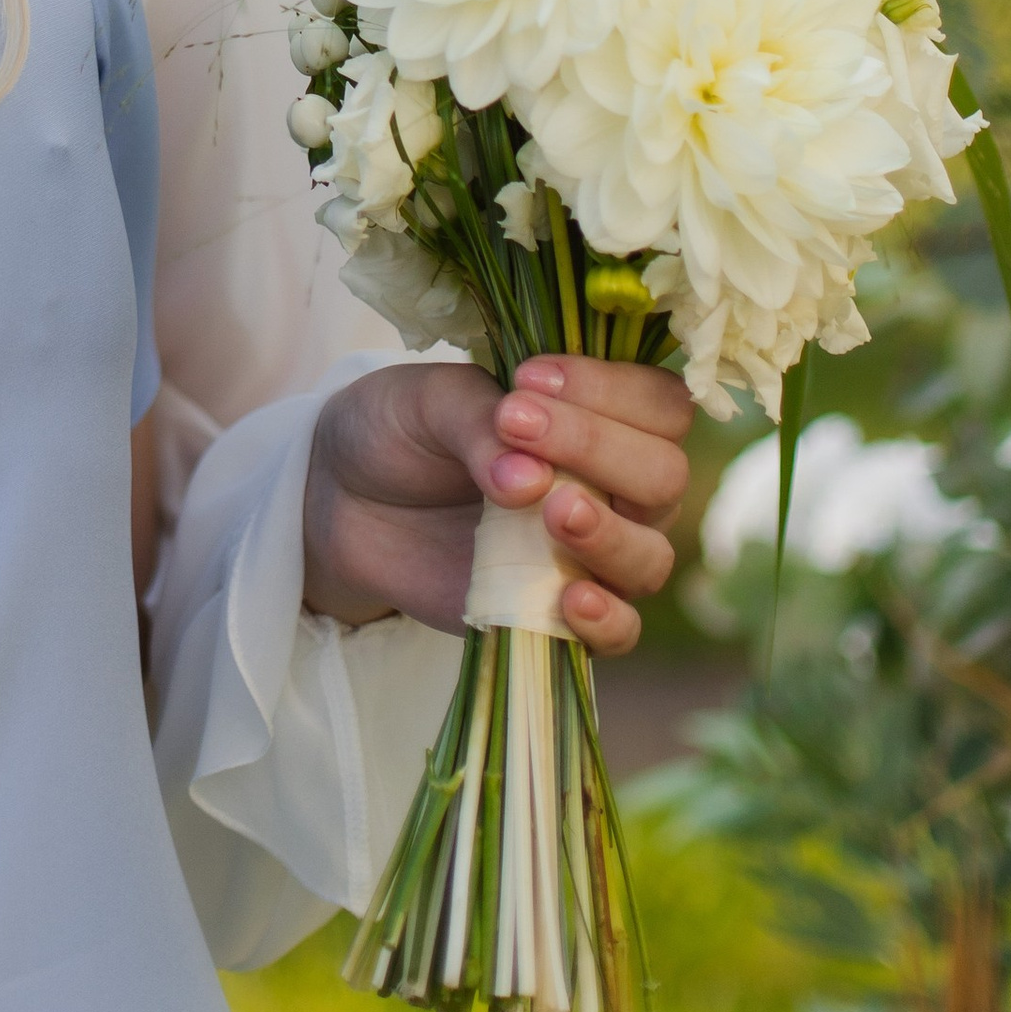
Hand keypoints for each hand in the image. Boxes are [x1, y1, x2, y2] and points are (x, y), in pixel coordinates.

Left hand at [302, 354, 692, 657]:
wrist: (346, 499)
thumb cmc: (403, 430)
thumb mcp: (426, 401)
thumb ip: (477, 422)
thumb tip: (527, 480)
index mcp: (598, 414)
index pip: (656, 403)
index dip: (610, 389)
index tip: (530, 378)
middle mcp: (613, 485)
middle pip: (664, 475)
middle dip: (601, 449)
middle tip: (521, 428)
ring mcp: (593, 554)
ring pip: (650, 555)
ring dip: (611, 534)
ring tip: (552, 512)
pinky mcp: (558, 613)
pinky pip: (620, 633)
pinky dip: (608, 620)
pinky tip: (570, 599)